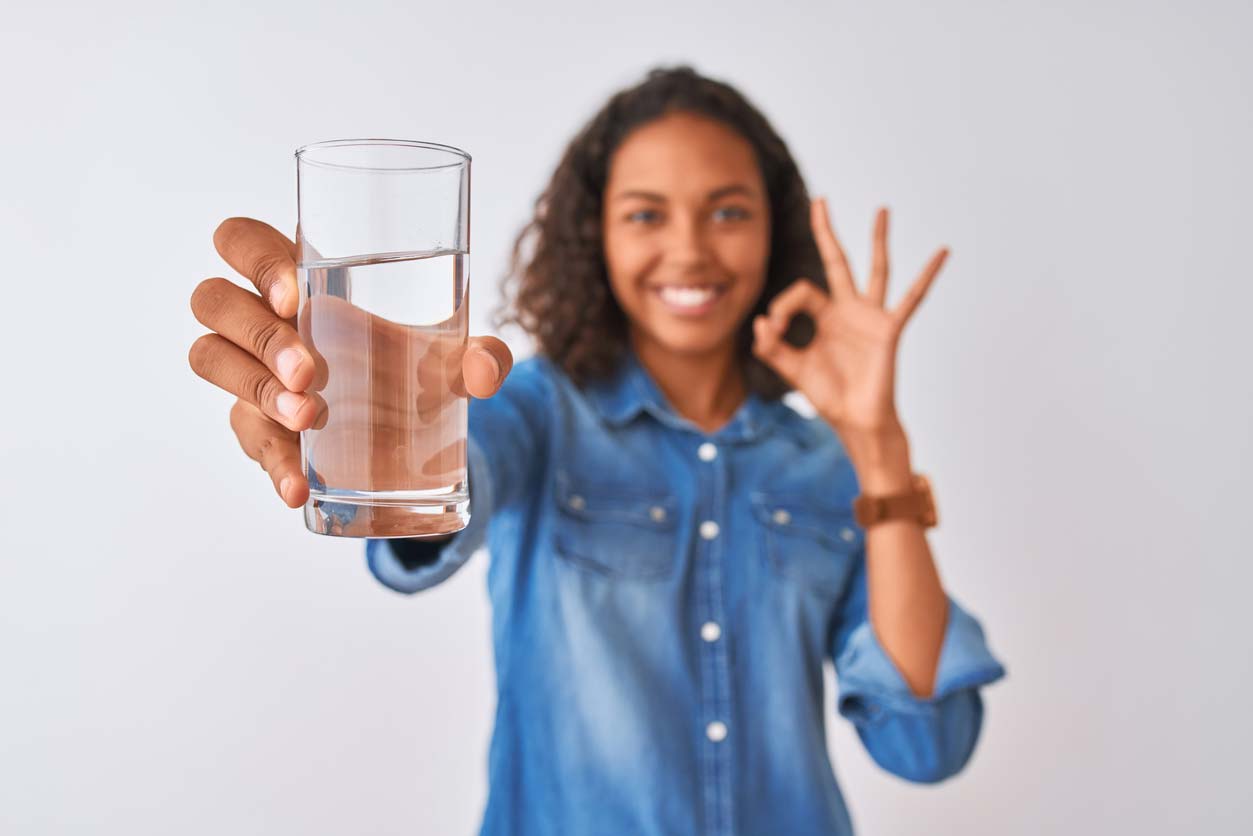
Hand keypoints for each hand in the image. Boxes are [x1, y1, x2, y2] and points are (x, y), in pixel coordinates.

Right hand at [188, 217, 511, 508]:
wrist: (413, 429)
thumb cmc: (415, 362)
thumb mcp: (454, 357)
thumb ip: (481, 356)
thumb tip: (487, 371)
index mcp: (299, 274)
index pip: (242, 242)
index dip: (254, 260)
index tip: (297, 296)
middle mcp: (263, 317)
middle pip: (214, 301)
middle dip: (258, 335)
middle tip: (310, 372)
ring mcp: (251, 370)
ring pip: (209, 358)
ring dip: (254, 388)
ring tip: (307, 418)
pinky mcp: (256, 423)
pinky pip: (244, 437)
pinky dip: (271, 464)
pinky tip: (298, 488)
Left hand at [751, 198, 947, 437]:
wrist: (855, 421)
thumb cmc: (830, 396)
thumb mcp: (792, 369)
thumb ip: (771, 347)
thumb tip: (759, 320)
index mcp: (824, 316)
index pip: (800, 291)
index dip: (781, 305)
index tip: (772, 331)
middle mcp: (848, 309)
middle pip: (837, 260)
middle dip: (827, 231)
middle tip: (821, 199)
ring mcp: (871, 316)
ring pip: (876, 269)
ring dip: (877, 239)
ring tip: (881, 209)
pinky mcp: (889, 329)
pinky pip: (912, 298)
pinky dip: (927, 275)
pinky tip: (942, 252)